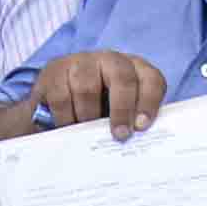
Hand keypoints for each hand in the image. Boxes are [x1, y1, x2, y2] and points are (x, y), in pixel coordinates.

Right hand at [29, 49, 171, 136]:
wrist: (57, 98)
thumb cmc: (98, 108)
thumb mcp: (118, 112)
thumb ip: (131, 121)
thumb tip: (139, 145)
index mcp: (134, 70)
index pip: (151, 79)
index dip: (149, 101)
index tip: (142, 126)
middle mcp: (110, 60)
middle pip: (122, 77)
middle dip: (122, 109)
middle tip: (120, 135)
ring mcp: (82, 62)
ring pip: (87, 87)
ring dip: (88, 116)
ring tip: (87, 134)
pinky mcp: (55, 70)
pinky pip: (61, 95)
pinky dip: (65, 117)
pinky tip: (67, 127)